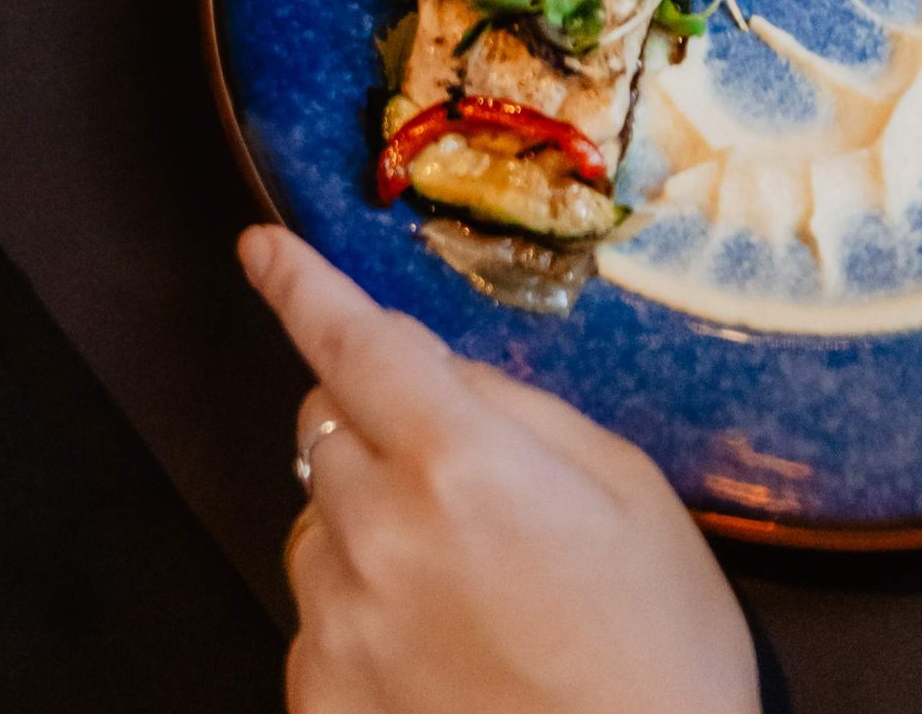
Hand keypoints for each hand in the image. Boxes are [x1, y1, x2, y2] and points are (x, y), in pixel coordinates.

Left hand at [241, 225, 759, 713]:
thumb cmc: (659, 661)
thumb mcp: (628, 494)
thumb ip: (518, 411)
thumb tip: (439, 370)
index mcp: (457, 462)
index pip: (348, 339)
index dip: (299, 284)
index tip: (262, 251)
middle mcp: (378, 533)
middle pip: (323, 425)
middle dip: (370, 424)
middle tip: (450, 480)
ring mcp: (340, 624)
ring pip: (315, 522)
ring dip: (365, 525)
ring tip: (462, 591)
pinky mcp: (321, 700)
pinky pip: (315, 618)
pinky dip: (361, 616)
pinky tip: (438, 654)